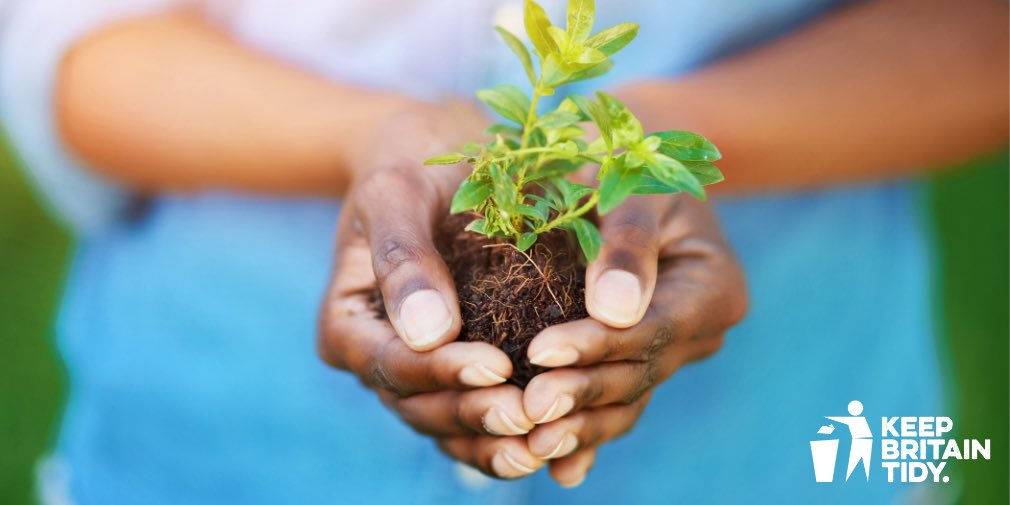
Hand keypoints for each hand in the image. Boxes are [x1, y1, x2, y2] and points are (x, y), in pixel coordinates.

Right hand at [317, 100, 547, 477]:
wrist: (436, 151)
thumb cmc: (409, 159)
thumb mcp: (396, 191)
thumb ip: (403, 258)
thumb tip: (428, 334)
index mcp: (347, 322)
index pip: (391, 363)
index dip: (441, 372)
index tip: (496, 366)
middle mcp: (378, 355)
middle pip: (420, 405)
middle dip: (474, 415)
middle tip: (531, 417)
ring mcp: (418, 367)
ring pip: (450, 420)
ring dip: (495, 439)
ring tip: (547, 445)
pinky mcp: (457, 366)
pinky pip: (479, 407)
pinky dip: (511, 428)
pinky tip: (559, 439)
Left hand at [519, 194, 747, 483]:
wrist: (630, 177)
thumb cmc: (630, 168)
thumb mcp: (635, 188)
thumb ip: (628, 243)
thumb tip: (614, 311)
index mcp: (714, 288)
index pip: (652, 326)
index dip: (597, 344)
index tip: (541, 350)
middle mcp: (699, 333)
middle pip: (639, 372)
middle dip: (582, 392)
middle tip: (527, 406)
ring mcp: (670, 355)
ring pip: (626, 400)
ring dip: (581, 426)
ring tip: (531, 443)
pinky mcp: (638, 366)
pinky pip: (614, 406)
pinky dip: (587, 437)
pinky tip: (557, 469)